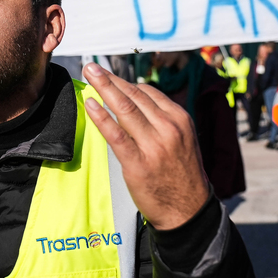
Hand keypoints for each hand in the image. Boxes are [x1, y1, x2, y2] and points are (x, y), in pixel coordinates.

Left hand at [82, 63, 208, 230]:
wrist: (188, 210)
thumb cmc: (181, 173)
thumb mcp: (182, 139)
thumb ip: (162, 119)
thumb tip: (135, 97)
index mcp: (179, 119)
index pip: (148, 92)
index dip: (124, 81)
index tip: (108, 74)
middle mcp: (168, 128)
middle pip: (134, 96)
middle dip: (110, 78)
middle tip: (92, 66)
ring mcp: (154, 145)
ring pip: (125, 109)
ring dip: (104, 88)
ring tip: (89, 74)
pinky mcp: (138, 163)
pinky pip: (116, 134)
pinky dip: (101, 117)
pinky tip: (91, 104)